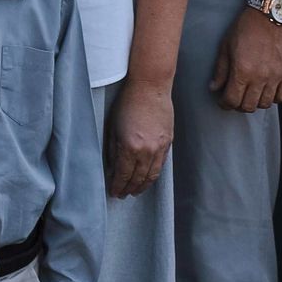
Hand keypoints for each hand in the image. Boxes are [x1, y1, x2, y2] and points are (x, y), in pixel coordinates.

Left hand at [105, 79, 173, 196]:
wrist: (150, 87)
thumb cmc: (127, 103)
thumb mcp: (113, 127)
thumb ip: (113, 150)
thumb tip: (113, 168)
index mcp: (130, 147)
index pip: (123, 175)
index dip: (118, 186)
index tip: (115, 192)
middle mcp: (147, 151)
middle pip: (138, 178)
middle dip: (130, 189)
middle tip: (124, 194)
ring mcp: (160, 147)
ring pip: (152, 175)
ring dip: (143, 185)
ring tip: (136, 191)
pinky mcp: (168, 142)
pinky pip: (161, 164)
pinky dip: (154, 174)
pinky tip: (148, 177)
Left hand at [209, 9, 281, 111]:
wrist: (271, 13)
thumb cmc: (246, 26)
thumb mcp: (226, 45)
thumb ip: (221, 70)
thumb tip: (214, 88)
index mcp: (242, 71)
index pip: (232, 100)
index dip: (225, 104)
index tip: (223, 101)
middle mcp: (260, 77)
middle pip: (248, 106)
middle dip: (239, 105)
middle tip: (236, 98)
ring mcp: (276, 77)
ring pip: (265, 104)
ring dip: (256, 102)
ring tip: (251, 93)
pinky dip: (274, 97)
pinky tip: (268, 90)